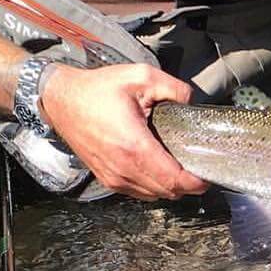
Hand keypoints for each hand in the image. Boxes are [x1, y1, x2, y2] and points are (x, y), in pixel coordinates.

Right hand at [39, 63, 209, 200]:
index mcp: (134, 146)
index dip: (196, 182)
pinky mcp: (106, 178)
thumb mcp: (141, 76)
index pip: (173, 179)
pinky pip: (137, 192)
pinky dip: (153, 186)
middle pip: (167, 192)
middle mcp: (122, 168)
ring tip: (183, 167)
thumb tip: (192, 101)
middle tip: (201, 167)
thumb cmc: (97, 89)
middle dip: (188, 185)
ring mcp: (112, 177)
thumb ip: (174, 88)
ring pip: (153, 195)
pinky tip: (161, 168)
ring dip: (171, 186)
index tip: (210, 174)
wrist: (60, 100)